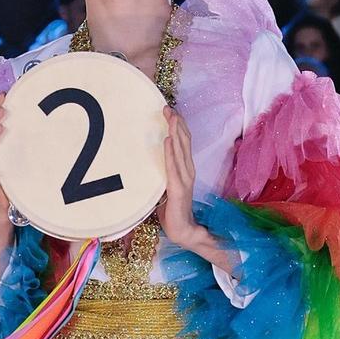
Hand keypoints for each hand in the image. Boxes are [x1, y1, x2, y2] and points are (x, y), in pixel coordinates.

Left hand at [159, 110, 199, 247]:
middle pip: (183, 142)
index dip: (178, 127)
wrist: (183, 231)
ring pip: (180, 150)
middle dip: (177, 123)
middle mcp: (187, 171)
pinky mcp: (177, 189)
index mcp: (185, 170)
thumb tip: (152, 163)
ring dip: (175, 132)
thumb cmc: (172, 212)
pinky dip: (171, 152)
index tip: (170, 112)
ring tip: (170, 117)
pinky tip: (167, 140)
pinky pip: (173, 167)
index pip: (183, 144)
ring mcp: (184, 180)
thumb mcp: (165, 188)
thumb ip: (163, 175)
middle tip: (168, 107)